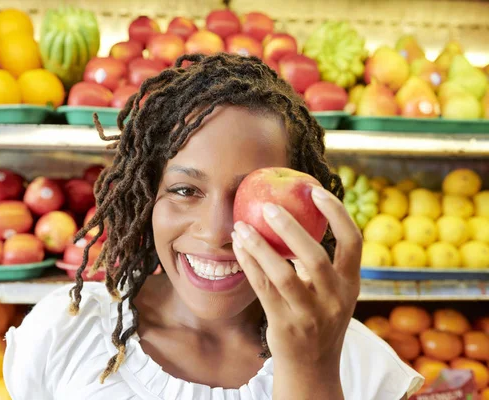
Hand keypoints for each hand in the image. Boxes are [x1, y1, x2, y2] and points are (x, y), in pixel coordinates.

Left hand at [231, 186, 361, 395]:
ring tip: (241, 226)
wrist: (312, 368)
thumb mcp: (332, 292)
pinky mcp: (285, 326)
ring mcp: (310, 315)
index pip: (353, 241)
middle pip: (314, 256)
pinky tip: (238, 248)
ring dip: (259, 246)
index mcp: (351, 284)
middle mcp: (335, 299)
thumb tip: (298, 216)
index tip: (315, 190)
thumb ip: (322, 262)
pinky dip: (249, 264)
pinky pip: (263, 289)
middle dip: (289, 228)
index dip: (337, 213)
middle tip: (267, 206)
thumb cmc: (318, 318)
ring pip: (283, 274)